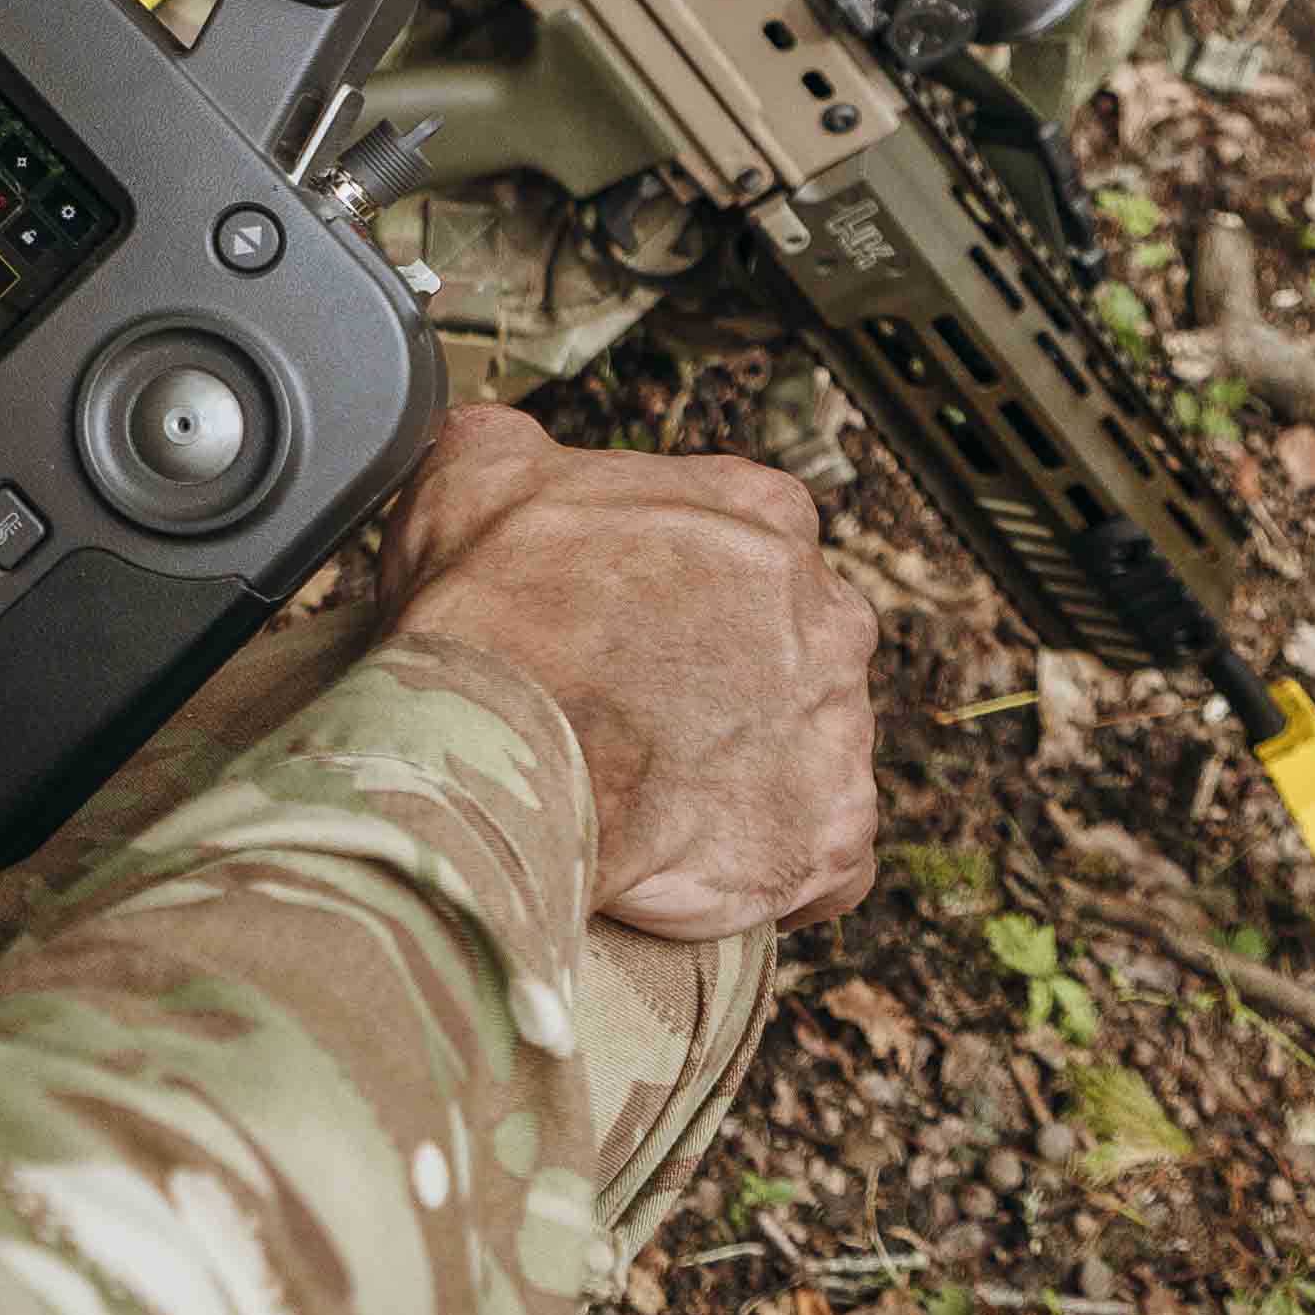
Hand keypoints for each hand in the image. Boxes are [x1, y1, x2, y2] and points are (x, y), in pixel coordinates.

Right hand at [368, 406, 880, 941]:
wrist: (495, 755)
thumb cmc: (490, 619)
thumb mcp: (475, 474)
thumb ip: (520, 449)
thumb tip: (505, 449)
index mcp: (758, 513)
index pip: (748, 542)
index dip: (680, 588)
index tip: (629, 624)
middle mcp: (827, 614)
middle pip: (795, 647)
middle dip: (728, 682)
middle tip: (637, 713)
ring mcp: (839, 729)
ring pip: (809, 751)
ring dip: (747, 774)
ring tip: (653, 796)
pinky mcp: (832, 835)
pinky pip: (824, 858)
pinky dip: (773, 865)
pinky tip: (698, 860)